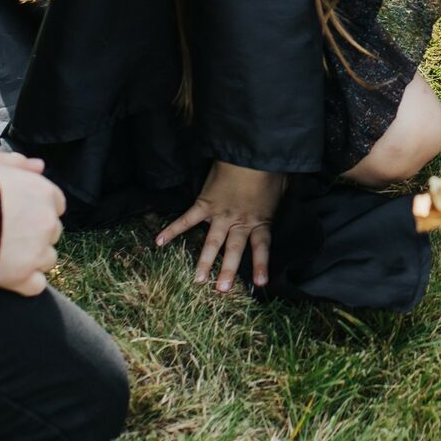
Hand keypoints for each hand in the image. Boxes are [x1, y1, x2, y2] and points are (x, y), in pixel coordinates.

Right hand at [0, 149, 63, 296]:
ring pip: (47, 258)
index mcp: (43, 191)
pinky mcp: (22, 278)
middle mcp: (46, 221)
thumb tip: (37, 166)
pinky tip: (7, 275)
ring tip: (3, 254)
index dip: (36, 209)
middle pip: (51, 231)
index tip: (19, 214)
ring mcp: (36, 251)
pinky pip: (37, 285)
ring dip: (31, 258)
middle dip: (34, 234)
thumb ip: (17, 163)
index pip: (55, 204)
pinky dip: (25, 283)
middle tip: (6, 234)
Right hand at [155, 162, 285, 292]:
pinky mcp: (205, 203)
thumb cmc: (268, 167)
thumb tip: (282, 203)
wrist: (248, 149)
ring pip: (212, 241)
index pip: (261, 247)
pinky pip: (187, 219)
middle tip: (221, 290)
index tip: (260, 284)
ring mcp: (220, 213)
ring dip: (204, 261)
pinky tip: (159, 242)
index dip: (261, 265)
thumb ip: (278, 201)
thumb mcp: (281, 187)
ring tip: (198, 281)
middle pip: (233, 250)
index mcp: (260, 219)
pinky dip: (173, 230)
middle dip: (228, 271)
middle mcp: (239, 221)